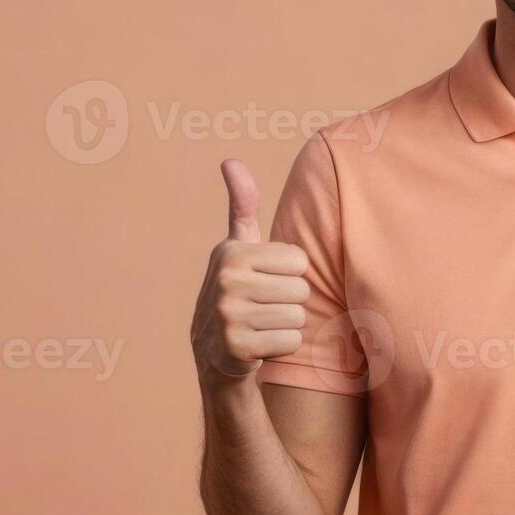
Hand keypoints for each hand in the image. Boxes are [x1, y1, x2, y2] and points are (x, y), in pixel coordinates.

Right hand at [192, 158, 309, 383]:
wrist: (214, 354)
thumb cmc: (239, 290)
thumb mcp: (238, 246)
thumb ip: (242, 204)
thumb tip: (230, 160)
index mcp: (231, 252)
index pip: (299, 261)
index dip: (290, 275)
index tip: (265, 282)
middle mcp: (225, 280)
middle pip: (300, 289)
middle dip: (289, 302)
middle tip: (264, 308)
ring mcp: (228, 314)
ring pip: (297, 316)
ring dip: (286, 325)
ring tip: (261, 325)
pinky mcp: (236, 347)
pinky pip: (290, 341)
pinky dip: (281, 347)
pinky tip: (259, 345)